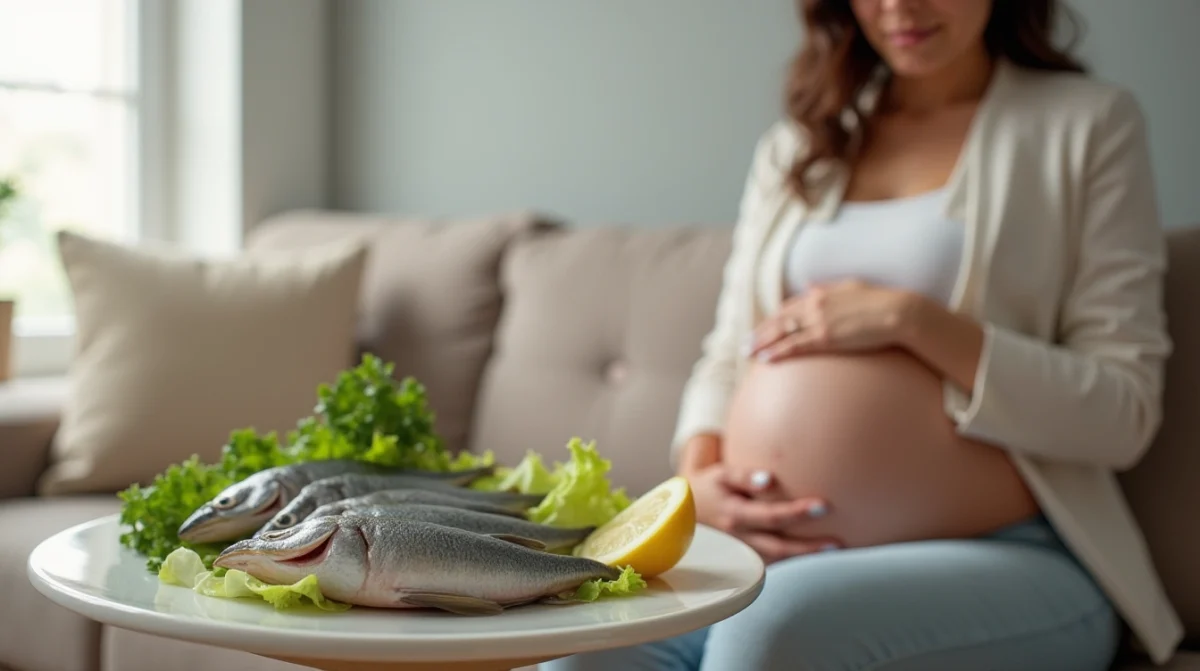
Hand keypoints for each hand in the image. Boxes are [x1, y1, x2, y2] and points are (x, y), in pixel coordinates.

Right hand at [686, 463, 840, 563]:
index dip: (796, 513)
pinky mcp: (747, 557)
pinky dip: (795, 562)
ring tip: (835, 551)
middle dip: (809, 547)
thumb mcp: (722, 475)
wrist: (687, 510)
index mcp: (736, 516)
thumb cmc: (712, 486)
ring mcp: (744, 551)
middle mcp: (741, 538)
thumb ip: (744, 476)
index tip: (824, 506)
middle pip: (779, 546)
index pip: (770, 516)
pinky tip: (817, 558)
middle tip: (837, 542)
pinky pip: (774, 564)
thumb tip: (769, 479)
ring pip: (778, 560)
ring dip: (806, 558)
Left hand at [744, 280, 921, 362]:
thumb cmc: (879, 302)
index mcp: (820, 294)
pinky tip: (764, 360)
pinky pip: (794, 346)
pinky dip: (777, 352)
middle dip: (759, 333)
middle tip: (744, 343)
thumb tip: (812, 286)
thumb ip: (829, 288)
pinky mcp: (825, 337)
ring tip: (747, 353)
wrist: (898, 311)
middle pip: (778, 320)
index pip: (788, 307)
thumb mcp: (850, 287)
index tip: (762, 328)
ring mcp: (818, 321)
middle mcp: (813, 305)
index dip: (773, 319)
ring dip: (761, 343)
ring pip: (781, 333)